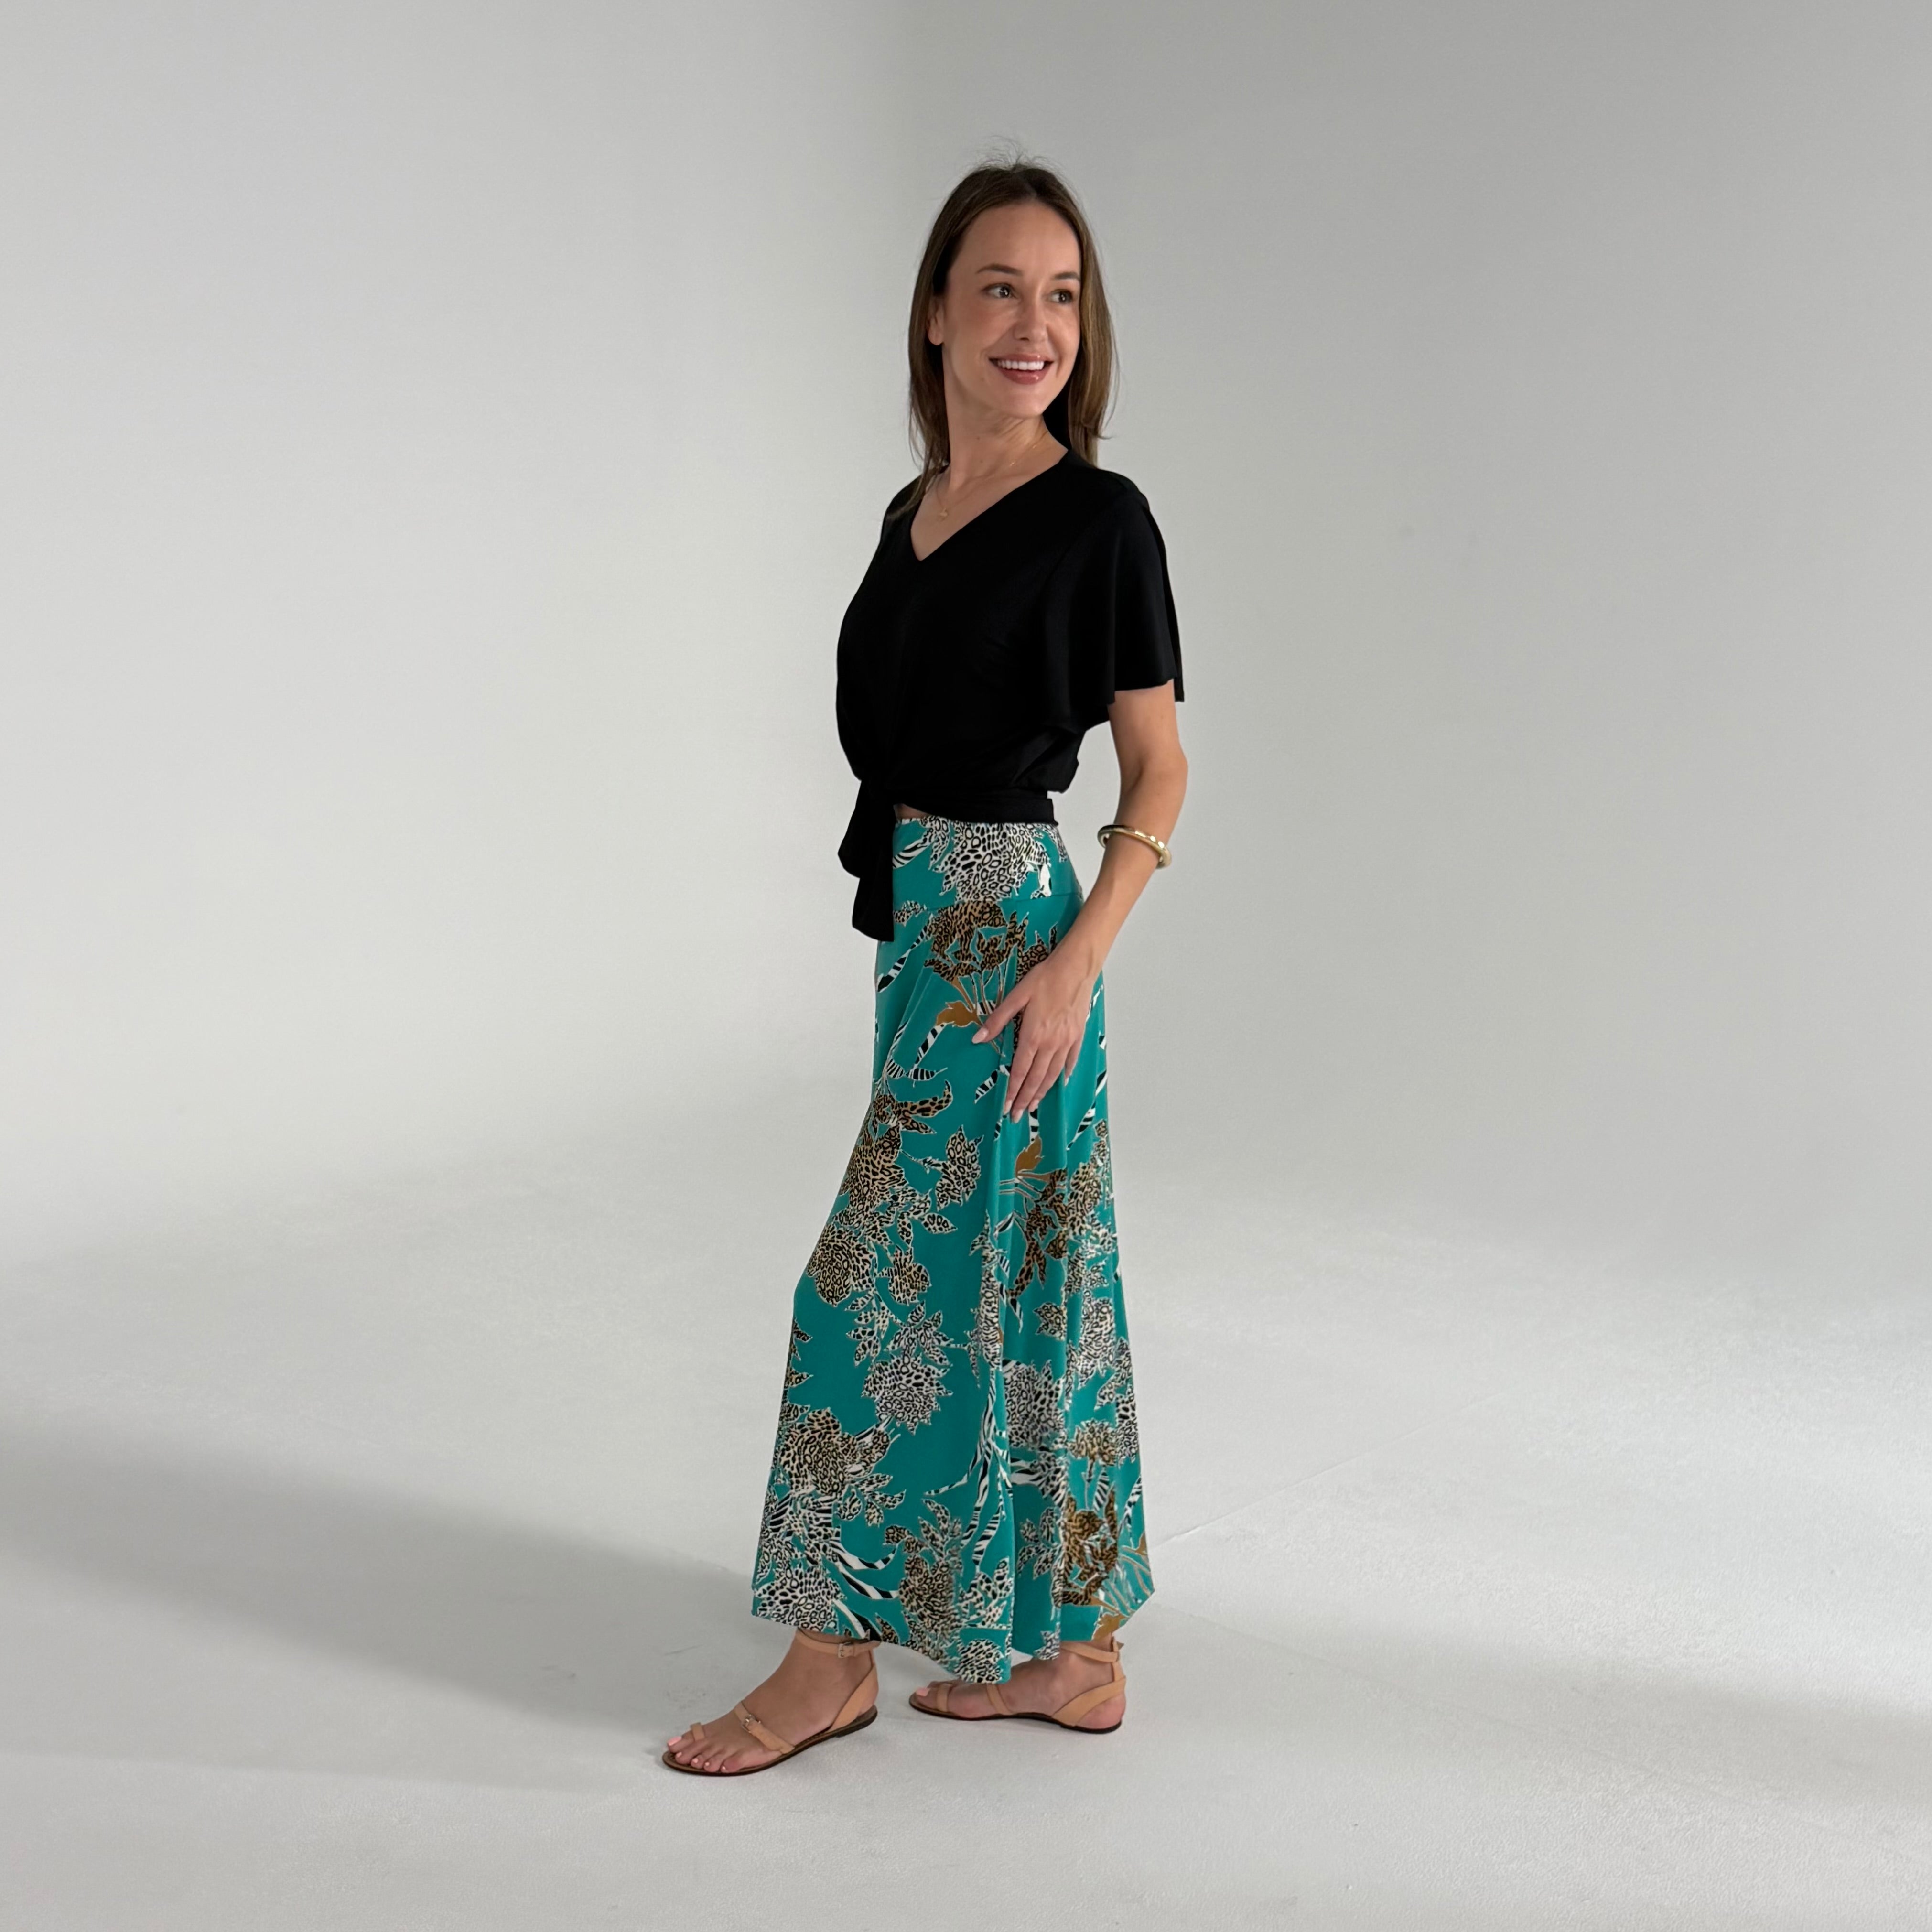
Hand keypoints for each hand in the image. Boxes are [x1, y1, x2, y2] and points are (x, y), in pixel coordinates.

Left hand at [973, 946, 1095, 1121]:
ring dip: (1042, 1092)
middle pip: (1037, 1078)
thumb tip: (978, 1038)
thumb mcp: (1017, 996)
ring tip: (1033, 1106)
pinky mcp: (1078, 1035)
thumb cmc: (1045, 978)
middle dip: (1025, 1099)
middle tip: (1017, 1117)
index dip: (1012, 1090)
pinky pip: (1071, 1060)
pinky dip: (1064, 1073)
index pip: (1020, 1070)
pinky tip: (1060, 1082)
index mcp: (1033, 1035)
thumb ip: (998, 1019)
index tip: (1005, 1107)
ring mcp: (1067, 1041)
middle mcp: (1051, 1043)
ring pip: (1054, 1074)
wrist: (1076, 967)